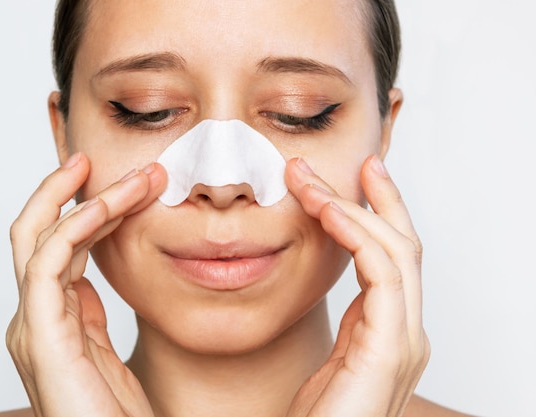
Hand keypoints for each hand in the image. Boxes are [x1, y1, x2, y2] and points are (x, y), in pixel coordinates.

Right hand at [6, 153, 165, 416]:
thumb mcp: (103, 352)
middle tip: (115, 164)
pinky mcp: (40, 335)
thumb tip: (89, 281)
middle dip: (76, 192)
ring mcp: (34, 324)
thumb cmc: (113, 416)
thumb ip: (90, 316)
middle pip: (41, 234)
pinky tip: (105, 207)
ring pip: (43, 238)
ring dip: (87, 200)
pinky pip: (47, 263)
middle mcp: (36, 316)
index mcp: (52, 318)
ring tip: (133, 178)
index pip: (58, 247)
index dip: (87, 210)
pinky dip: (73, 227)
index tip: (125, 185)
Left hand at [285, 155, 429, 416]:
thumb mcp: (325, 353)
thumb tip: (320, 273)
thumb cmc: (312, 416)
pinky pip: (383, 275)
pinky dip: (358, 236)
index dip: (381, 216)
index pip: (393, 260)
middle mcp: (405, 332)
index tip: (358, 181)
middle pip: (404, 247)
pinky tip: (328, 212)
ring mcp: (404, 341)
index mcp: (389, 332)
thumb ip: (340, 319)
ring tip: (315, 182)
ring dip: (356, 209)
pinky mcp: (390, 349)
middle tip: (355, 162)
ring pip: (396, 253)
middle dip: (379, 200)